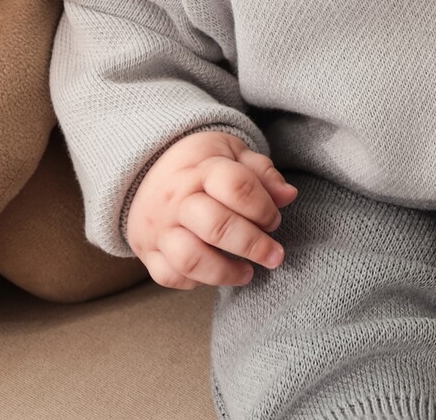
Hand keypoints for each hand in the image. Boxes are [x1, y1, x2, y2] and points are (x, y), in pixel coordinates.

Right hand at [126, 131, 297, 289]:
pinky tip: (214, 274)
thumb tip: (288, 195)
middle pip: (216, 226)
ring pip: (190, 258)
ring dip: (225, 272)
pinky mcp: (148, 251)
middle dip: (253, 245)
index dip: (264, 206)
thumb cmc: (200, 163)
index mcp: (201, 169)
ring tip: (247, 273)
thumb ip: (262, 172)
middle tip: (275, 255)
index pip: (236, 186)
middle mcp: (177, 199)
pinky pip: (169, 276)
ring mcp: (159, 227)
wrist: (147, 168)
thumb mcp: (232, 153)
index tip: (275, 219)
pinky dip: (194, 282)